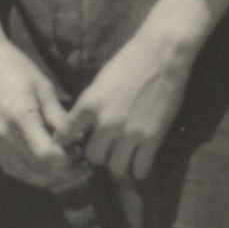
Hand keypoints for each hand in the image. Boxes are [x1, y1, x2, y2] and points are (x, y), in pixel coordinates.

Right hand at [0, 30, 85, 188]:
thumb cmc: (16, 68)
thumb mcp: (44, 87)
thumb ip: (59, 116)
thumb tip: (78, 139)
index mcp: (20, 117)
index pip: (47, 155)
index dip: (68, 161)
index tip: (83, 154)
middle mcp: (4, 134)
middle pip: (38, 170)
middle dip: (64, 174)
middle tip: (83, 168)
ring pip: (25, 174)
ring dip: (49, 178)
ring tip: (68, 171)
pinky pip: (12, 168)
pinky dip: (31, 175)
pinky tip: (46, 170)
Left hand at [57, 0, 212, 183]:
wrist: (161, 56)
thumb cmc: (129, 61)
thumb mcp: (99, 82)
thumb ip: (90, 104)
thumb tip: (81, 123)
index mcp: (89, 105)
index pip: (66, 134)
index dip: (67, 143)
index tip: (70, 146)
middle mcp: (106, 122)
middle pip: (93, 157)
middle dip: (97, 156)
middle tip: (104, 152)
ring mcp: (130, 132)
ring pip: (116, 167)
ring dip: (117, 165)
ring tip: (122, 160)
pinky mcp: (152, 137)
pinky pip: (141, 167)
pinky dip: (138, 171)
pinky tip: (139, 167)